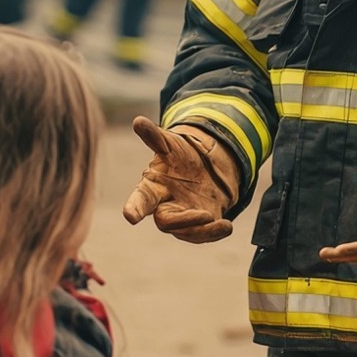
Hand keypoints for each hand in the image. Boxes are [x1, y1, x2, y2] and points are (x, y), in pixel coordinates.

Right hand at [123, 116, 240, 243]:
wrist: (203, 168)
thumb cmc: (178, 157)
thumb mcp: (170, 144)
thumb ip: (155, 137)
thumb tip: (138, 120)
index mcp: (152, 187)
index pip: (140, 200)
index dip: (134, 207)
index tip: (130, 216)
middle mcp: (164, 206)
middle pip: (164, 221)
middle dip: (178, 222)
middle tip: (201, 214)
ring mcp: (183, 218)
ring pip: (186, 231)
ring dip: (199, 227)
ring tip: (213, 218)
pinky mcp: (200, 225)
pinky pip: (203, 235)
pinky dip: (214, 233)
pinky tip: (226, 226)